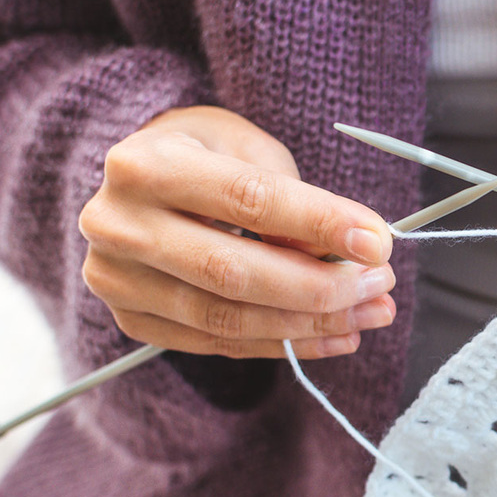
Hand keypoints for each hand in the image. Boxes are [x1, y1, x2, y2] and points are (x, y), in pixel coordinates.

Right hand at [79, 105, 395, 358]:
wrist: (143, 180)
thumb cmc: (209, 156)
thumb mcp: (254, 153)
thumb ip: (296, 201)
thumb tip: (350, 258)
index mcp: (144, 165)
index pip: (247, 200)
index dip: (319, 223)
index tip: (378, 242)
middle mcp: (117, 224)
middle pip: (232, 272)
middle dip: (320, 286)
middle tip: (380, 284)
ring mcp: (116, 279)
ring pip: (227, 318)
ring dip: (312, 324)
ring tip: (370, 313)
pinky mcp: (132, 319)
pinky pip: (220, 343)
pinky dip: (286, 344)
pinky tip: (338, 336)